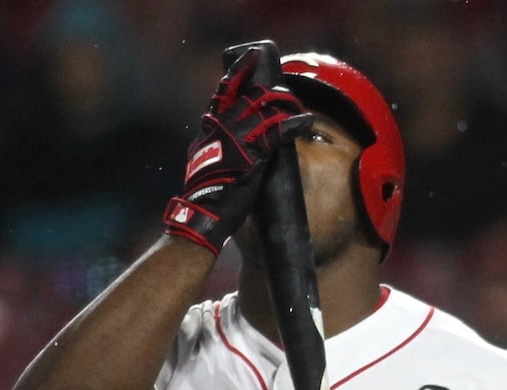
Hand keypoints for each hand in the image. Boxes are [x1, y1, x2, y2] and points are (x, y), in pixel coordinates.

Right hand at [163, 47, 311, 254]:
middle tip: (283, 90)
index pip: (224, 92)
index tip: (252, 57)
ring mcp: (236, 139)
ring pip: (263, 109)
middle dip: (269, 90)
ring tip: (296, 104)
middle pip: (248, 95)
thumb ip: (213, 147)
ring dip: (284, 103)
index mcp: (209, 129)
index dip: (239, 71)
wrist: (201, 215)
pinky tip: (305, 121)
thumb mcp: (202, 163)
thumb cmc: (203, 196)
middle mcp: (221, 128)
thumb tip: (221, 145)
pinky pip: (277, 133)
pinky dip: (294, 125)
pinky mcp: (251, 155)